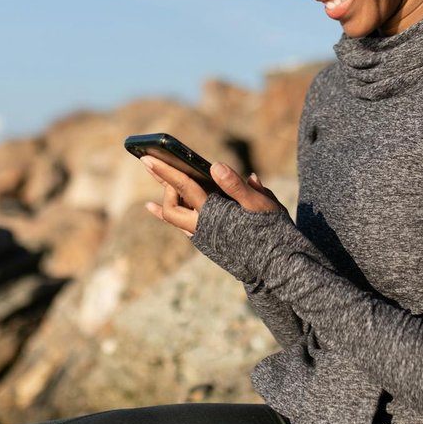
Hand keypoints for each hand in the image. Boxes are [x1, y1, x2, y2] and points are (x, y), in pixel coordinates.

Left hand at [141, 158, 285, 236]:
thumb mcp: (260, 204)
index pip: (184, 187)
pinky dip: (167, 213)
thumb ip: (236, 186)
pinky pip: (180, 224)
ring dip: (167, 196)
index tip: (146, 157)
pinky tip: (151, 205)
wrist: (276, 266)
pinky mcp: (206, 242)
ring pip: (175, 216)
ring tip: (158, 175)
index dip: (165, 170)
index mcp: (213, 214)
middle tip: (157, 163)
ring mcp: (202, 237)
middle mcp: (202, 228)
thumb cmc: (271, 231)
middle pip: (171, 206)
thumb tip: (215, 166)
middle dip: (163, 183)